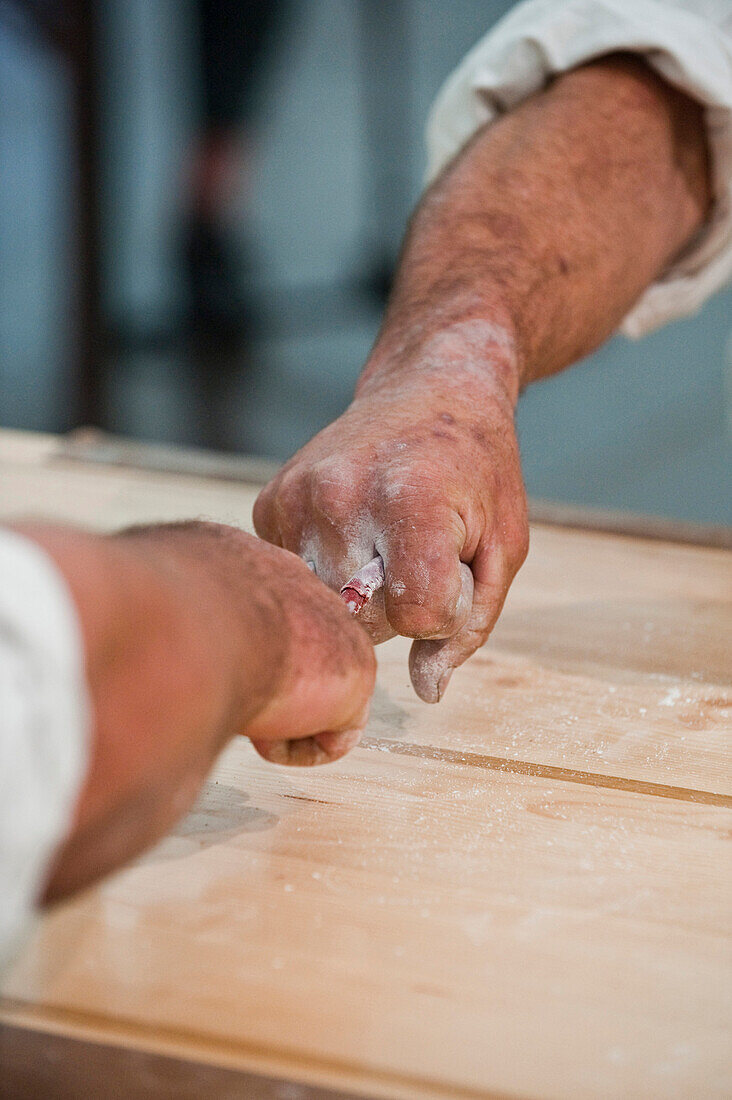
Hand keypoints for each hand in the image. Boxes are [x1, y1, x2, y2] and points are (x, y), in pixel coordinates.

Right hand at [18, 521, 374, 901]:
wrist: (187, 628)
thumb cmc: (147, 610)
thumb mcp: (141, 590)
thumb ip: (147, 603)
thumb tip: (100, 609)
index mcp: (242, 561)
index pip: (255, 611)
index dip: (236, 652)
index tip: (212, 669)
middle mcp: (297, 586)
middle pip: (295, 651)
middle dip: (269, 683)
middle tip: (235, 699)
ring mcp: (333, 627)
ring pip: (310, 697)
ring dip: (276, 718)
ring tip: (244, 710)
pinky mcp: (355, 675)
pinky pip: (332, 738)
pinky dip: (294, 747)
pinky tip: (265, 727)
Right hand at [253, 323, 528, 701]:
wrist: (431, 387)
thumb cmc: (478, 470)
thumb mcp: (502, 545)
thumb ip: (468, 624)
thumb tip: (427, 693)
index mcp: (411, 501)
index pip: (417, 614)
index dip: (444, 605)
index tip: (453, 564)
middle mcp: (341, 497)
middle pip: (365, 620)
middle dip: (399, 604)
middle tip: (418, 548)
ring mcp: (296, 498)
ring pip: (324, 606)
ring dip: (359, 594)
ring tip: (384, 540)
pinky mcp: (269, 503)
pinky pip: (296, 576)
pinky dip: (327, 569)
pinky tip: (353, 529)